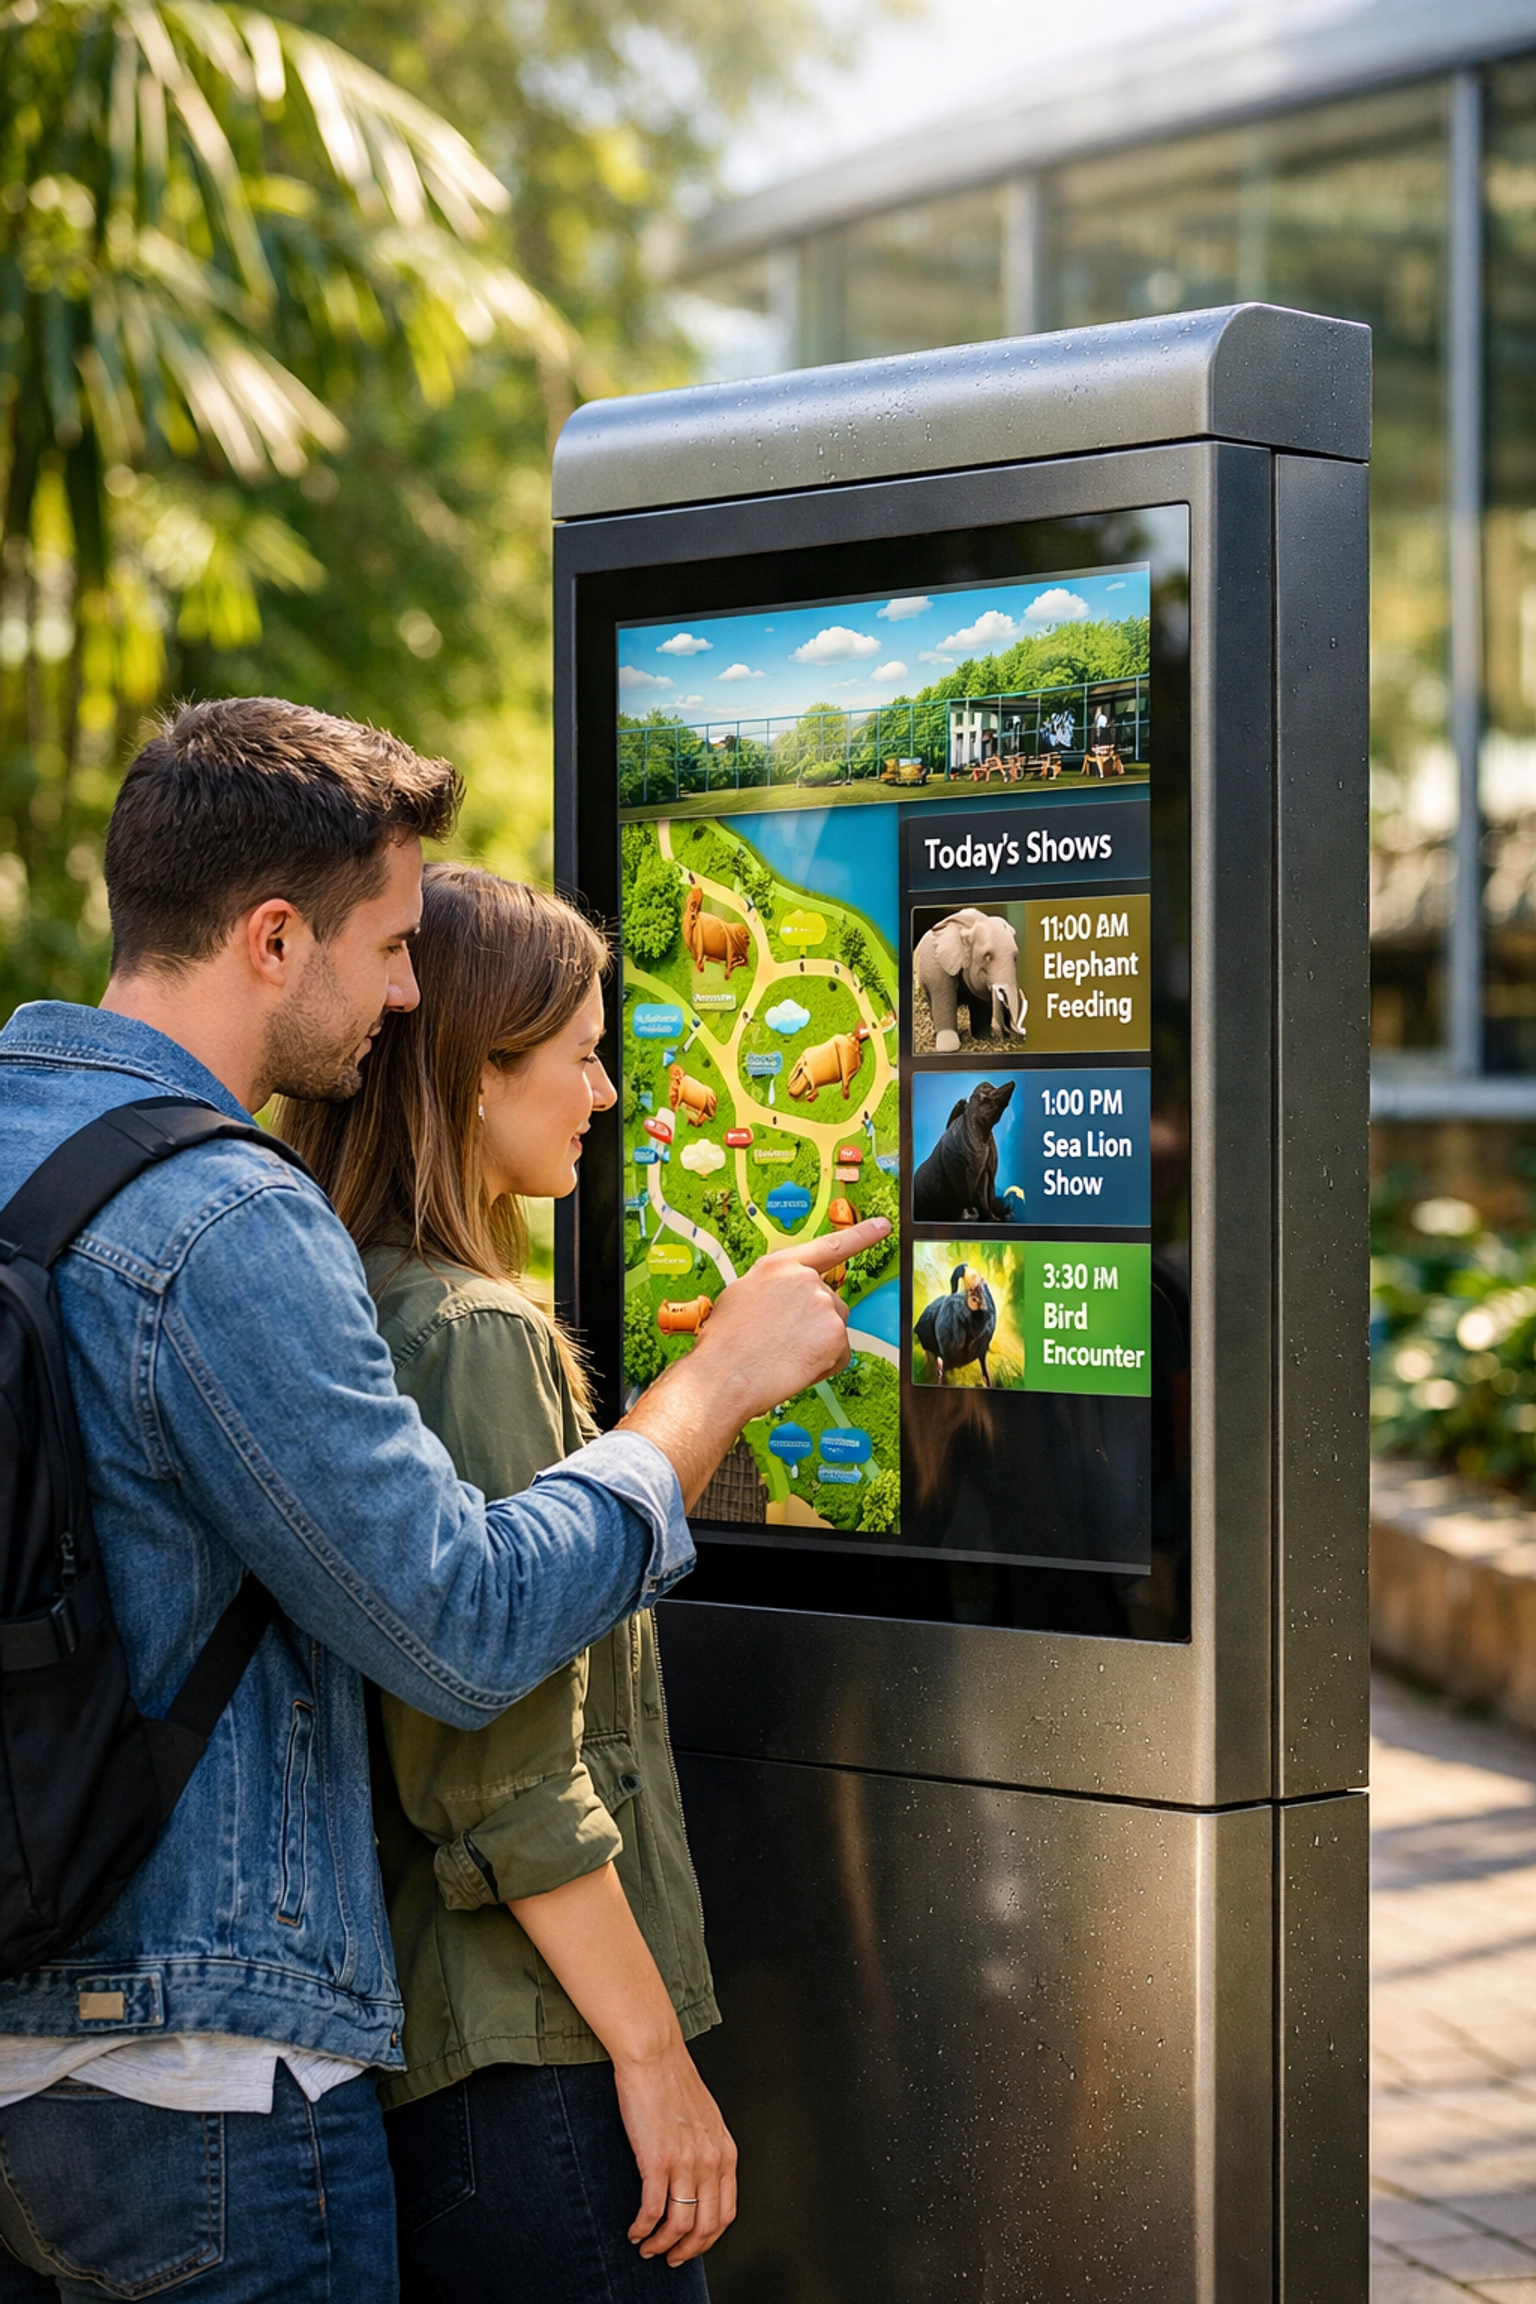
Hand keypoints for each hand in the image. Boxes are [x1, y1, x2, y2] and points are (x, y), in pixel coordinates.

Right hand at [615, 2037, 738, 2264]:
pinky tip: (634, 2231)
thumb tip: (698, 2181)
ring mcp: (685, 2162)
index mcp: (725, 2152)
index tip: (692, 2247)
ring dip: (662, 2245)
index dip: (707, 2239)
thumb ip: (707, 2150)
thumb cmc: (673, 2080)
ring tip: (647, 2248)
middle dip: (686, 2251)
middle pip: (705, 2227)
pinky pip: (652, 2210)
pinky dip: (642, 2229)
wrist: (654, 2053)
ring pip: (679, 2225)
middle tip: (669, 2258)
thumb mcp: (706, 2119)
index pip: (725, 2213)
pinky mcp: (656, 2159)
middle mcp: (710, 2161)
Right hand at [618, 1216, 888, 1507]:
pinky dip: (824, 1365)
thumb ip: (773, 1287)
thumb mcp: (741, 1295)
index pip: (829, 1246)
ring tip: (785, 1355)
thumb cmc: (724, 1342)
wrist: (724, 1375)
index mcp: (780, 1265)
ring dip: (819, 1343)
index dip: (860, 1235)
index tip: (883, 1226)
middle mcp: (806, 1279)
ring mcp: (825, 1305)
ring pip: (834, 1328)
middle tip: (782, 1342)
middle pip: (830, 1301)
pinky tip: (797, 1367)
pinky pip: (839, 1354)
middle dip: (815, 1323)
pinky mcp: (837, 1335)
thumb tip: (785, 1298)